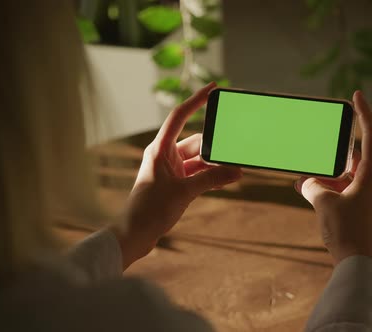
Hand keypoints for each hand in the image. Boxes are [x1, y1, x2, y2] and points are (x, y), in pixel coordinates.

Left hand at [111, 82, 241, 268]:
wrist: (134, 234)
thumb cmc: (150, 210)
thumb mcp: (185, 193)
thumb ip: (212, 180)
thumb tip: (237, 171)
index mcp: (160, 149)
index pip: (180, 116)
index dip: (196, 100)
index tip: (213, 89)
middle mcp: (164, 156)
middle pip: (195, 142)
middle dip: (216, 146)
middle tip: (236, 148)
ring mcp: (170, 170)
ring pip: (199, 160)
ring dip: (215, 165)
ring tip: (236, 169)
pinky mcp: (174, 184)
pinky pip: (197, 174)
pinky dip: (210, 176)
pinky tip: (227, 179)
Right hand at [295, 91, 371, 268]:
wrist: (358, 263)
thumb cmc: (347, 230)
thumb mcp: (324, 203)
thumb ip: (313, 186)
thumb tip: (307, 182)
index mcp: (371, 175)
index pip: (370, 135)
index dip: (364, 113)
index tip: (357, 94)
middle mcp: (369, 182)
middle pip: (351, 154)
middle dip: (332, 148)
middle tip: (317, 137)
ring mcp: (362, 195)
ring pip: (341, 173)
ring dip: (323, 171)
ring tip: (303, 170)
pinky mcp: (354, 207)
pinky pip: (337, 188)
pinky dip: (322, 185)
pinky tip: (304, 187)